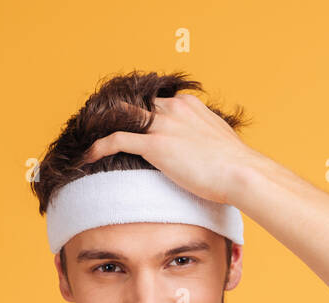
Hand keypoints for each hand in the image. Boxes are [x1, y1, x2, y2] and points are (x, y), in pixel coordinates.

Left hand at [81, 93, 259, 204]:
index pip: (157, 103)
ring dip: (103, 127)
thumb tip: (208, 152)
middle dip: (119, 118)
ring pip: (121, 118)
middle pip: (136, 106)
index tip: (134, 128)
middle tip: (103, 131)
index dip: (143, 115)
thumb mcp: (222, 142)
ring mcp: (162, 125)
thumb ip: (208, 139)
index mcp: (189, 105)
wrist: (242, 173)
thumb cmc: (238, 166)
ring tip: (88, 139)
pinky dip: (98, 147)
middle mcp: (173, 109)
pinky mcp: (155, 145)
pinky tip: (87, 156)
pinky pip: (115, 140)